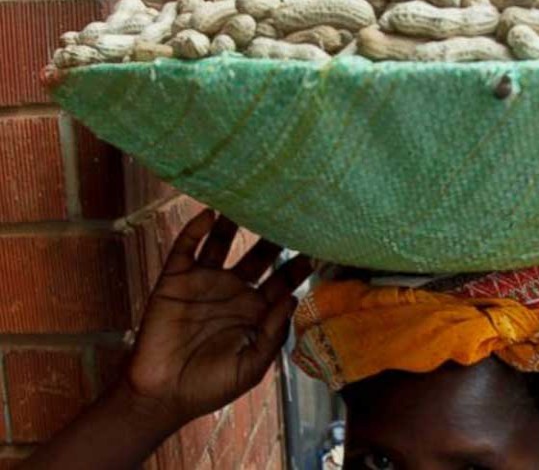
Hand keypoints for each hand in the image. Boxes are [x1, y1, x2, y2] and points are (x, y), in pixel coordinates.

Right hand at [123, 210, 311, 432]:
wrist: (162, 395)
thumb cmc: (210, 386)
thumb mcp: (251, 366)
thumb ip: (273, 333)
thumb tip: (293, 298)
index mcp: (256, 310)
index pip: (283, 279)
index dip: (299, 264)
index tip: (319, 245)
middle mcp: (234, 290)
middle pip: (259, 254)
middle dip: (275, 235)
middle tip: (290, 211)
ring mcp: (204, 283)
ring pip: (223, 243)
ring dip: (235, 223)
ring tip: (251, 199)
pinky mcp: (175, 280)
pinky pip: (185, 249)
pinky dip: (195, 229)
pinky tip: (209, 214)